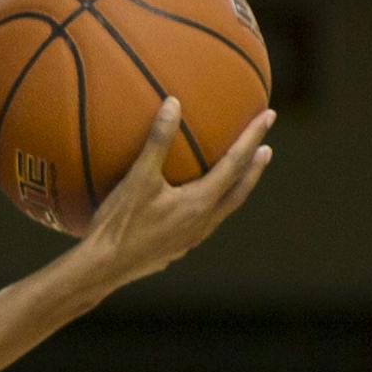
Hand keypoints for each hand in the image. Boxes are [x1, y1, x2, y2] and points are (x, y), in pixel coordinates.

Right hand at [80, 97, 273, 284]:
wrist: (103, 268)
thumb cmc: (120, 223)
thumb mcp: (138, 178)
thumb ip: (157, 141)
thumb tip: (173, 103)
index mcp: (200, 203)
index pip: (235, 163)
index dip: (252, 137)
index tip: (268, 116)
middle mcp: (204, 222)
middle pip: (239, 190)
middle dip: (254, 168)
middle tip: (266, 148)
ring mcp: (192, 239)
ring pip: (224, 209)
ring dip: (235, 189)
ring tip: (238, 176)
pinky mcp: (176, 249)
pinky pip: (204, 223)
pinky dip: (211, 206)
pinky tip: (195, 205)